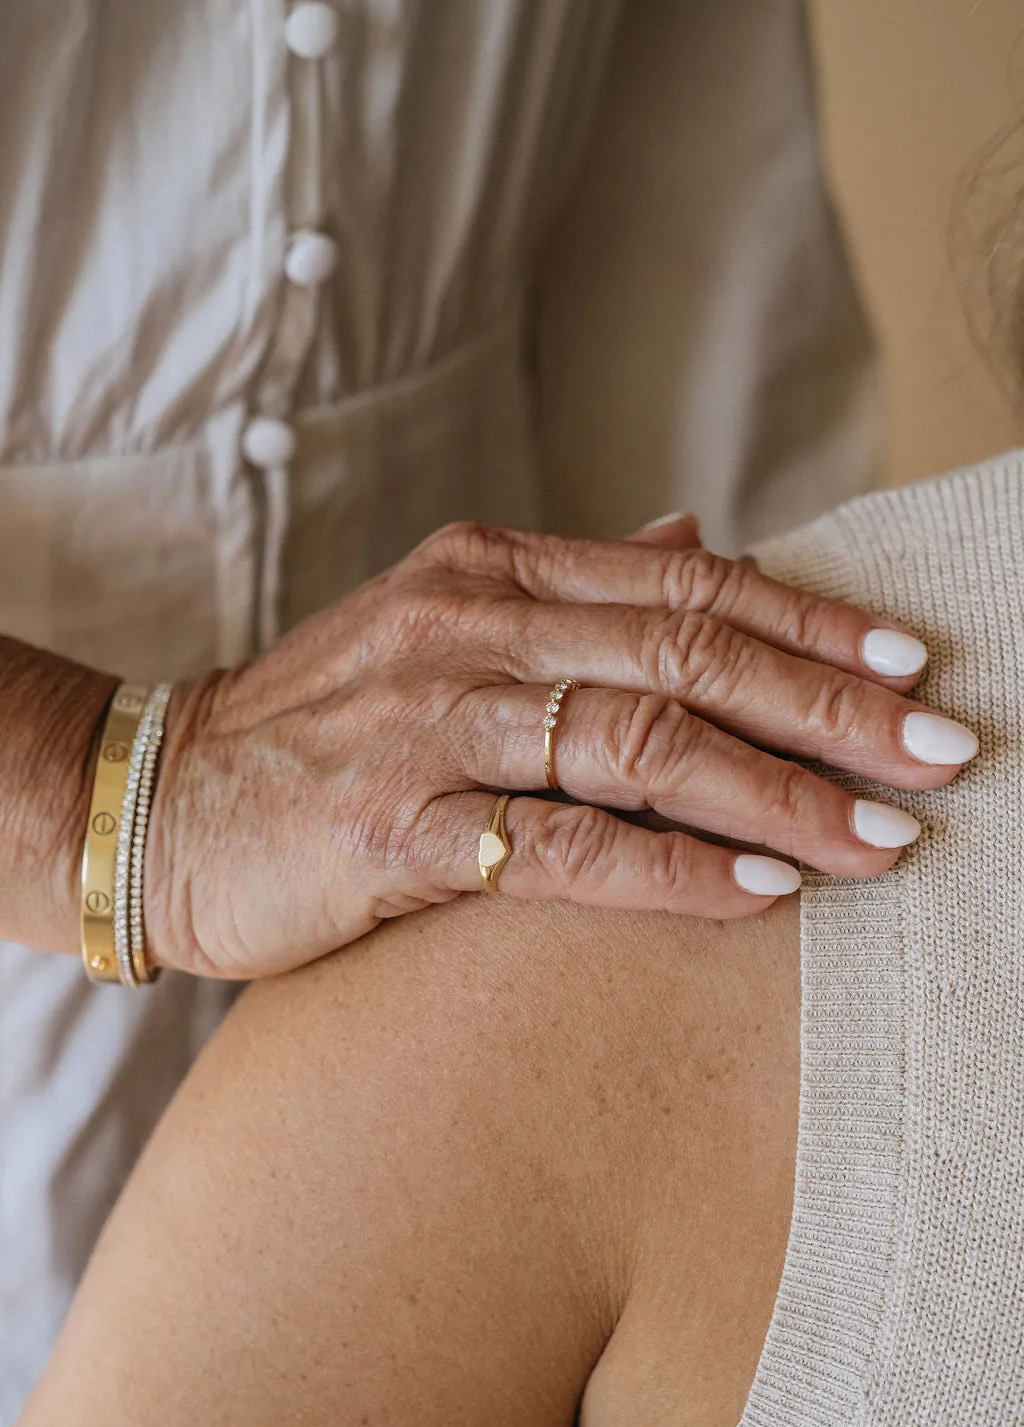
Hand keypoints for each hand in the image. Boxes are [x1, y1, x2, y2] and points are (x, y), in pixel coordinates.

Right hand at [147, 517, 976, 978]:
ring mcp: (433, 725)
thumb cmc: (324, 720)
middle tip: (938, 750)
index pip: (684, 582)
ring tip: (882, 840)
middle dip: (828, 705)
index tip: (909, 661)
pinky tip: (762, 892)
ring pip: (641, 744)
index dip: (808, 618)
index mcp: (493, 570)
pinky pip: (563, 849)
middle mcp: (471, 628)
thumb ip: (574, 588)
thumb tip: (695, 534)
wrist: (165, 799)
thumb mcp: (444, 621)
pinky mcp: (396, 829)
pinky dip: (671, 870)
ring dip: (778, 793)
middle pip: (686, 654)